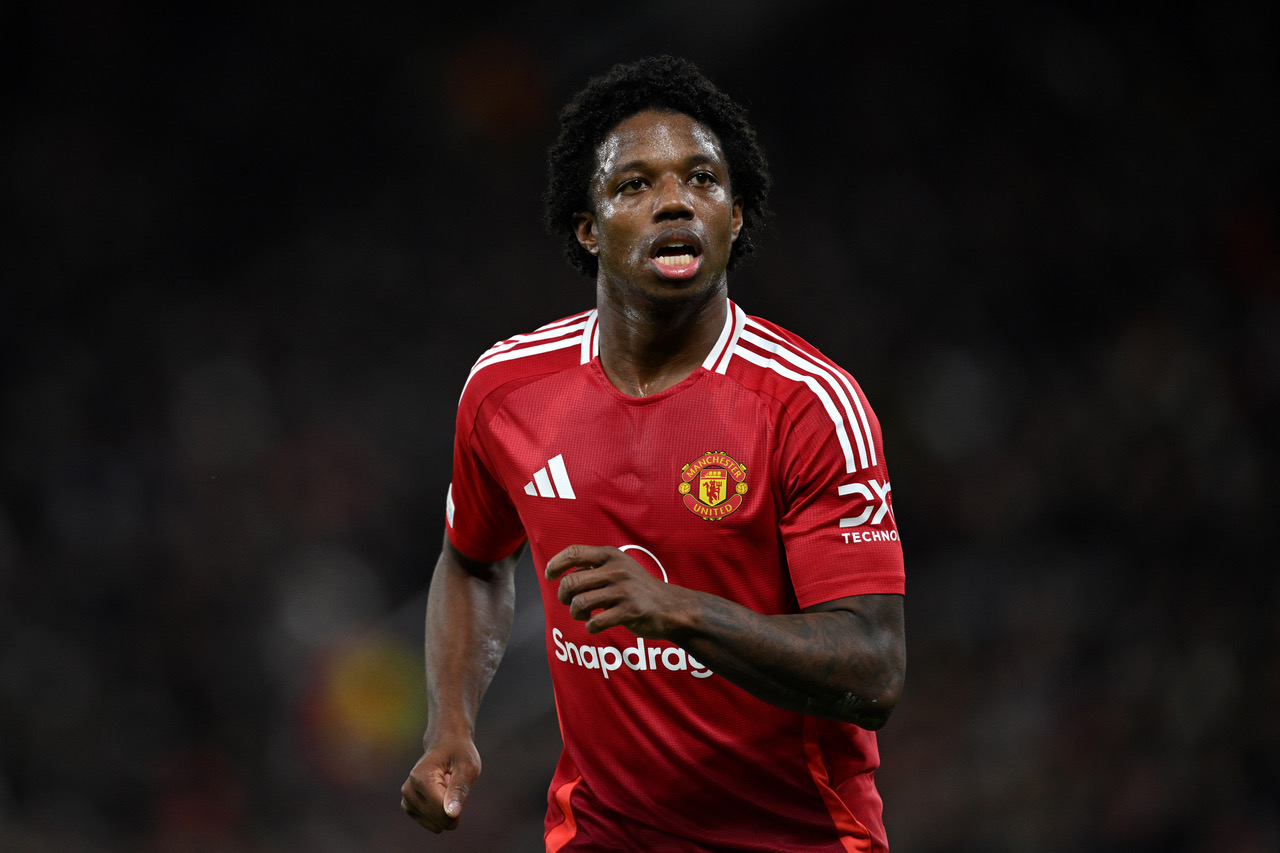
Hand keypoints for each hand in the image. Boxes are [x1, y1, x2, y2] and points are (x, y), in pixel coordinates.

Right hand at [400, 736, 479, 832]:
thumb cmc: (459, 754)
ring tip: (446, 786)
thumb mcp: (467, 767)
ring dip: (447, 809)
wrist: (446, 745)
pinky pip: (433, 825)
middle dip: (453, 806)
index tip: (455, 780)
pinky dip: (441, 813)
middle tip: (451, 782)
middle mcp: (408, 790)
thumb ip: (459, 790)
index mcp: (420, 778)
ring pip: (437, 824)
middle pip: (439, 820)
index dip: (458, 803)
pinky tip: (440, 794)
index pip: (443, 811)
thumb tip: (452, 815)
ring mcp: (406, 800)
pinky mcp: (409, 808)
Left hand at [545, 544, 690, 638]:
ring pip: (579, 604)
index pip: (574, 552)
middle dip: (563, 596)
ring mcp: (623, 591)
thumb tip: (562, 573)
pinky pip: (595, 622)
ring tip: (584, 615)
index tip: (549, 575)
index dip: (556, 564)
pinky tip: (596, 625)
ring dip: (575, 614)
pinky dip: (590, 627)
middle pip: (570, 583)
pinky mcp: (629, 612)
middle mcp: (616, 570)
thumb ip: (594, 567)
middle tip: (569, 602)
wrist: (671, 607)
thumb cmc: (638, 588)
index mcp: (611, 555)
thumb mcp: (619, 567)